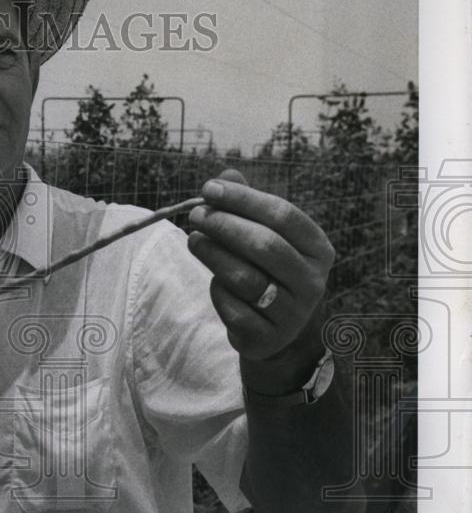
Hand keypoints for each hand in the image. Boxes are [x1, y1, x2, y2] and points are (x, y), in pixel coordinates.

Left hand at [186, 169, 333, 381]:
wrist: (275, 331)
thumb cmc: (266, 271)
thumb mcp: (265, 236)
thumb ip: (247, 206)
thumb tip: (226, 175)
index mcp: (317, 248)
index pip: (283, 215)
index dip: (243, 199)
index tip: (209, 187)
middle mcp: (312, 281)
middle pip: (265, 245)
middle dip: (224, 225)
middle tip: (195, 214)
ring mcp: (293, 313)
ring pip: (246, 278)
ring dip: (213, 254)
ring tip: (194, 239)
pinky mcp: (268, 337)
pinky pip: (234, 309)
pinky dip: (218, 291)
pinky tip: (213, 279)